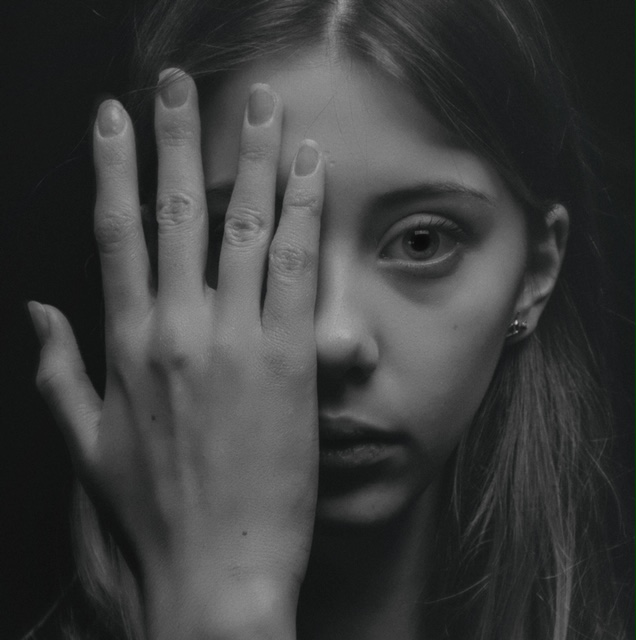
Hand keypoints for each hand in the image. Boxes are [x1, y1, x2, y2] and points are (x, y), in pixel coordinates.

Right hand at [29, 70, 323, 638]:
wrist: (213, 573)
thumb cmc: (153, 513)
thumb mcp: (86, 444)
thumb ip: (57, 371)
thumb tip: (39, 311)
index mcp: (127, 345)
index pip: (115, 232)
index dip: (113, 167)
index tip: (114, 118)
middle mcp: (179, 330)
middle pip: (176, 211)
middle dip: (176, 137)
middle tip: (179, 82)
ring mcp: (237, 341)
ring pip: (245, 226)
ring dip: (253, 157)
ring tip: (262, 106)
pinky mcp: (289, 360)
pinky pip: (298, 268)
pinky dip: (304, 211)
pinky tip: (310, 169)